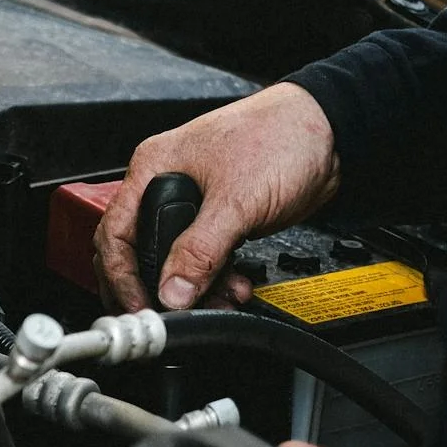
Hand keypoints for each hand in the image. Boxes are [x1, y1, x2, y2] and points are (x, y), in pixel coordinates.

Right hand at [95, 83, 340, 310]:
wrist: (331, 133)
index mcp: (153, 168)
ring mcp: (194, 202)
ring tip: (215, 301)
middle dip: (155, 287)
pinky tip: (233, 286)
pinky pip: (204, 258)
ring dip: (193, 287)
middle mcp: (165, 184)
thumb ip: (200, 250)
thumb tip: (173, 290)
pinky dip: (215, 278)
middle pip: (140, 250)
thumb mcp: (236, 200)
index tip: (138, 305)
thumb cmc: (281, 136)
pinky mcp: (220, 218)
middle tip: (165, 314)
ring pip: (175, 260)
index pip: (115, 232)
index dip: (120, 275)